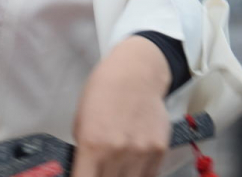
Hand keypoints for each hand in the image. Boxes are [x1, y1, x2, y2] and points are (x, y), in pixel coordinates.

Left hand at [72, 36, 171, 176]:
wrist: (136, 73)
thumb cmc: (103, 92)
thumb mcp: (81, 120)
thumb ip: (84, 150)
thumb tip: (85, 170)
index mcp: (92, 144)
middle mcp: (117, 152)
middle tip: (100, 170)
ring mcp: (141, 153)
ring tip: (116, 167)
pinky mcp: (160, 151)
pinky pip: (149, 175)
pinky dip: (140, 174)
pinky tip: (133, 164)